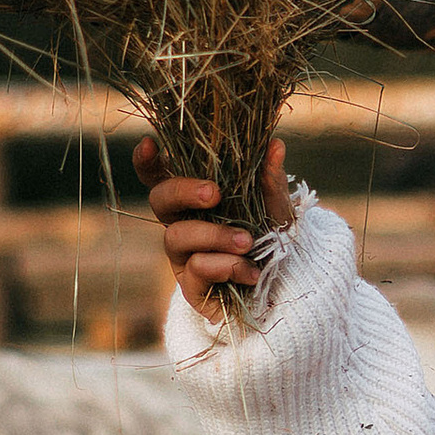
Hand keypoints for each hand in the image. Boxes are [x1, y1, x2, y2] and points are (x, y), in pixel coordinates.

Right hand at [135, 135, 292, 320]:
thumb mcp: (276, 208)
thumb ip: (270, 179)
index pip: (161, 177)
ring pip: (176, 236)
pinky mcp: (192, 288)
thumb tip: (276, 144)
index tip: (151, 145)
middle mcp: (182, 225)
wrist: (287, 290)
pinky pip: (197, 269)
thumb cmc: (274, 241)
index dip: (147, 162)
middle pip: (159, 200)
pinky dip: (228, 266)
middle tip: (214, 194)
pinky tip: (251, 272)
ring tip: (248, 242)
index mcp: (195, 201)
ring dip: (214, 235)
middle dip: (183, 192)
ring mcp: (183, 258)